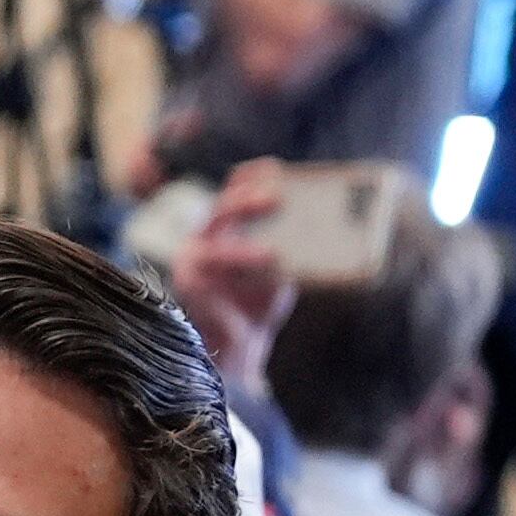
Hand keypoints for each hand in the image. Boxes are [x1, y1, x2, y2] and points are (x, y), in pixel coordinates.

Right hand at [171, 160, 296, 394]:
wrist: (242, 345)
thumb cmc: (261, 300)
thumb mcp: (283, 266)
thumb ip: (292, 244)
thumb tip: (326, 228)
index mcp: (230, 224)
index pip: (237, 186)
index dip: (255, 176)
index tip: (277, 170)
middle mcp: (207, 236)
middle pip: (223, 208)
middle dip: (248, 201)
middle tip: (276, 200)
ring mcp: (193, 260)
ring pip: (215, 245)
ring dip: (242, 250)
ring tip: (271, 257)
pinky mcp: (189, 285)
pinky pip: (210, 274)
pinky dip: (234, 277)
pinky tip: (256, 281)